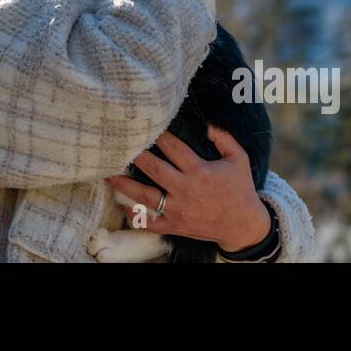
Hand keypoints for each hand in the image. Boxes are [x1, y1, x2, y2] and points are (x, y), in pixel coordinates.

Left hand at [104, 125, 271, 252]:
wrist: (243, 226)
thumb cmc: (240, 189)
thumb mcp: (238, 159)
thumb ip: (224, 138)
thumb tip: (207, 124)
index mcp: (199, 171)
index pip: (174, 148)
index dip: (159, 135)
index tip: (145, 124)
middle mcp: (185, 190)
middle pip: (154, 169)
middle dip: (135, 155)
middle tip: (118, 143)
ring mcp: (178, 210)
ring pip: (145, 196)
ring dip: (124, 184)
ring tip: (107, 173)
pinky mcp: (174, 226)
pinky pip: (150, 223)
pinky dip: (135, 216)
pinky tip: (122, 205)